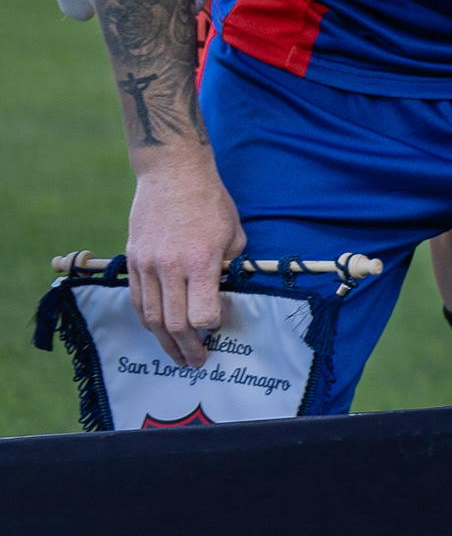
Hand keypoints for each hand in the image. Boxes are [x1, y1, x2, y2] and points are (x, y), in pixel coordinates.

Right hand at [124, 145, 244, 367]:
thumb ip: (230, 266)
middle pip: (174, 323)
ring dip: (164, 342)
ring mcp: (147, 265)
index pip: (202, 313)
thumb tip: (225, 291)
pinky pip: (137, 300)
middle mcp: (170, 267)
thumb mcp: (234, 233)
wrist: (172, 174)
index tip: (217, 330)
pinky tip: (158, 331)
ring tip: (177, 355)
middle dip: (188, 348)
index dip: (211, 327)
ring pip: (151, 317)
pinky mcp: (132, 261)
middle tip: (197, 361)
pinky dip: (147, 320)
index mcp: (200, 261)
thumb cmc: (210, 202)